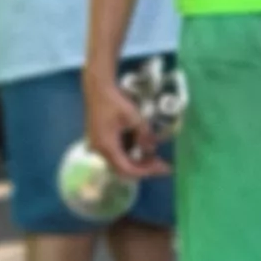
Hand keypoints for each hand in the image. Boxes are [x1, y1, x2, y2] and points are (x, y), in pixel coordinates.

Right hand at [79, 63, 170, 179]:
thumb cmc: (114, 102)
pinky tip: (141, 148)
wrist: (97, 88)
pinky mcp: (100, 141)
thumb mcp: (134, 117)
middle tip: (161, 164)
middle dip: (143, 168)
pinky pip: (116, 154)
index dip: (146, 171)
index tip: (163, 168)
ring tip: (154, 156)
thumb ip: (144, 135)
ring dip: (137, 161)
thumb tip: (152, 149)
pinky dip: (129, 154)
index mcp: (107, 147)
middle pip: (123, 169)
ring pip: (119, 162)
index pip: (127, 169)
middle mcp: (100, 151)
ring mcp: (98, 146)